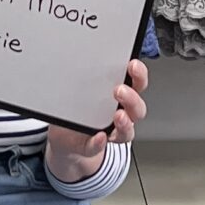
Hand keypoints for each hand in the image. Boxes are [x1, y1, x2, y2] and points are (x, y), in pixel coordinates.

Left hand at [45, 58, 147, 181]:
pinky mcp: (96, 146)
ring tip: (118, 115)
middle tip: (120, 90)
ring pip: (127, 129)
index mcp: (120, 95)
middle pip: (137, 107)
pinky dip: (100, 142)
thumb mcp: (77, 88)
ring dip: (125, 122)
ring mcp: (111, 132)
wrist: (66, 138)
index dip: (139, 74)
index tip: (133, 64)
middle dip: (132, 98)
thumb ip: (78, 75)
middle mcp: (121, 113)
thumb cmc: (77, 109)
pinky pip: (100, 146)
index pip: (136, 83)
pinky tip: (99, 136)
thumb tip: (72, 58)